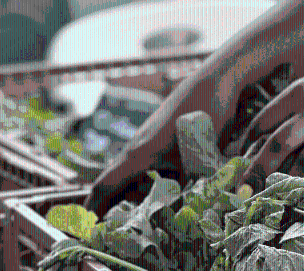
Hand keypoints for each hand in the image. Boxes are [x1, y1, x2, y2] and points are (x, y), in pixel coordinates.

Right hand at [84, 61, 245, 217]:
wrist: (217, 80)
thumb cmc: (205, 116)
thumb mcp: (197, 159)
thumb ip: (186, 187)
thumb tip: (182, 209)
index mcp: (139, 154)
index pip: (106, 185)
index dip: (94, 207)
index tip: (86, 224)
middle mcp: (139, 145)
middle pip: (118, 180)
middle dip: (119, 203)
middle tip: (129, 222)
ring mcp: (150, 136)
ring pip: (136, 170)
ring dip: (140, 188)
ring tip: (155, 204)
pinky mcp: (163, 131)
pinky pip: (150, 159)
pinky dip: (154, 174)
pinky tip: (175, 181)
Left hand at [236, 59, 303, 188]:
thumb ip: (297, 108)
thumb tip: (268, 140)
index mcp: (303, 90)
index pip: (265, 120)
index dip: (248, 144)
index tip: (238, 161)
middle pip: (279, 144)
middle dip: (257, 170)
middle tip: (243, 190)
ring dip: (289, 183)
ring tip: (277, 196)